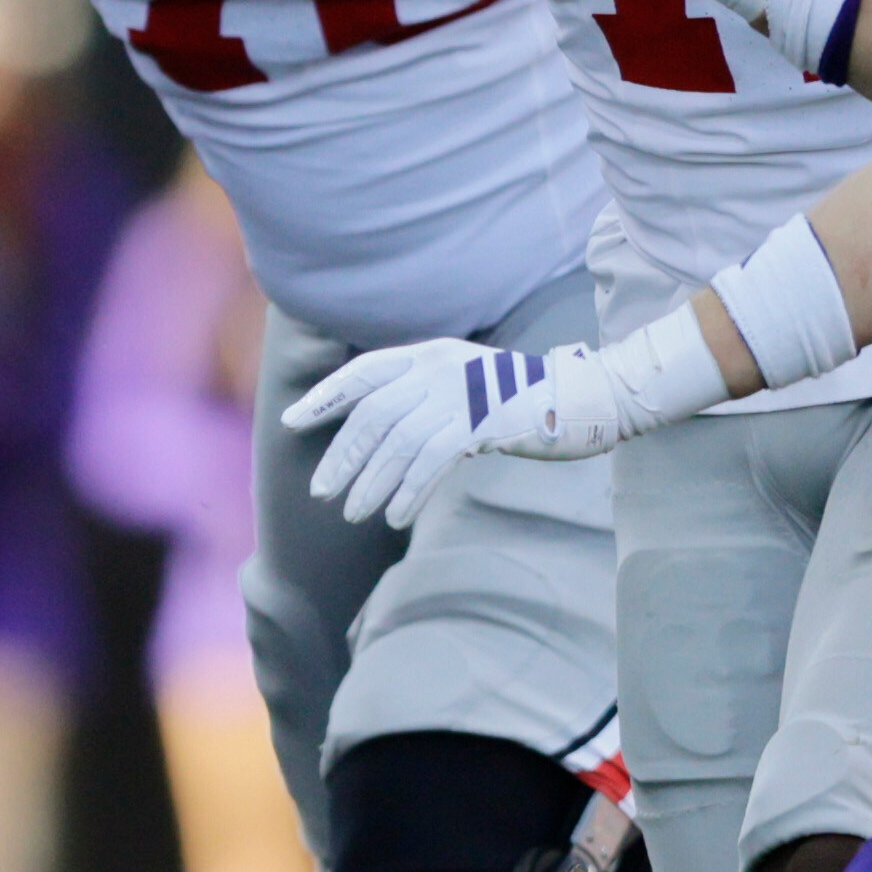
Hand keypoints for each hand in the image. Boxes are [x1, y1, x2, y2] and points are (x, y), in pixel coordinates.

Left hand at [291, 335, 665, 529]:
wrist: (576, 400)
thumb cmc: (514, 400)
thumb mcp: (460, 384)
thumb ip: (419, 396)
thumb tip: (368, 433)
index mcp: (427, 354)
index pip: (364, 372)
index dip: (326, 396)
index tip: (295, 421)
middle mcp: (438, 368)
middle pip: (374, 414)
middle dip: (343, 455)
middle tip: (322, 491)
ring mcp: (461, 394)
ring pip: (398, 443)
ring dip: (371, 483)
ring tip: (355, 512)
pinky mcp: (482, 423)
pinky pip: (430, 462)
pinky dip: (409, 491)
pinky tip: (396, 517)